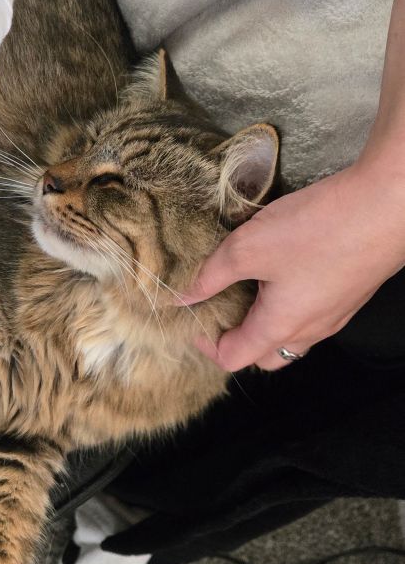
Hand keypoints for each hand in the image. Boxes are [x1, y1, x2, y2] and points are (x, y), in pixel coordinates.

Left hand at [179, 150, 404, 370]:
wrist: (387, 205)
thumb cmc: (317, 229)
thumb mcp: (247, 248)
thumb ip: (209, 276)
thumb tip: (180, 298)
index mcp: (279, 328)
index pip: (233, 358)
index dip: (205, 344)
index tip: (193, 316)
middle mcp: (310, 331)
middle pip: (264, 355)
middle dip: (237, 338)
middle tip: (220, 304)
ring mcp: (335, 314)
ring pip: (291, 335)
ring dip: (264, 320)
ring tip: (249, 282)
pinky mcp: (350, 292)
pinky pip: (313, 313)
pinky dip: (290, 303)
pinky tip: (283, 267)